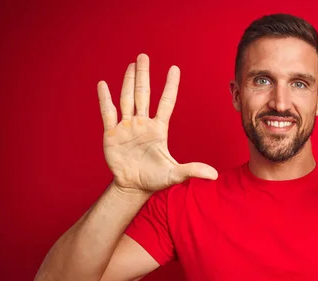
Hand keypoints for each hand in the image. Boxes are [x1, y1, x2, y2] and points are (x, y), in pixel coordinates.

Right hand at [97, 54, 217, 193]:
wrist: (133, 187)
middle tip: (144, 56)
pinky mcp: (112, 134)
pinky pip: (108, 113)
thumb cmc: (155, 179)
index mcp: (159, 130)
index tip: (174, 69)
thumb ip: (192, 170)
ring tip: (131, 65)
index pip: (166, 103)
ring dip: (128, 82)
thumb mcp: (175, 175)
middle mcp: (143, 124)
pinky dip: (105, 99)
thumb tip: (214, 175)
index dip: (170, 86)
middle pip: (143, 95)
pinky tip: (103, 84)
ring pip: (127, 99)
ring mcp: (127, 127)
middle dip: (143, 75)